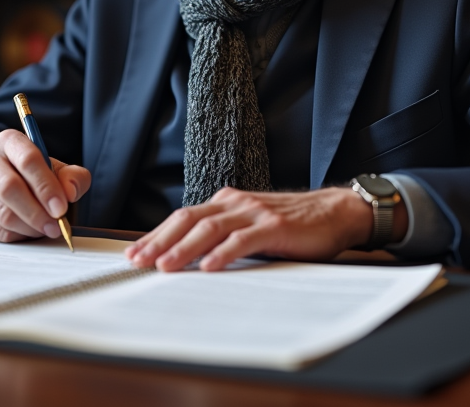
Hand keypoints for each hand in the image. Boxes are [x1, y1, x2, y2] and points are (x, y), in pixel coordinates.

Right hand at [0, 129, 91, 242]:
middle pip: (10, 188)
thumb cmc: (30, 175)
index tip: (61, 208)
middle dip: (37, 213)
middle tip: (55, 227)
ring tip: (44, 229)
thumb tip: (70, 192)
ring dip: (29, 228)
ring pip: (2, 214)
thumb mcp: (55, 169)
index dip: (46, 187)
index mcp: (9, 141)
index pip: (28, 160)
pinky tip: (26, 231)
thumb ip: (72, 177)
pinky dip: (16, 236)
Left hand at [124, 187, 407, 271]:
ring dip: (184, 248)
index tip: (134, 253)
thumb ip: (225, 236)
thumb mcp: (251, 226)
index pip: (183, 217)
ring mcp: (255, 213)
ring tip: (165, 266)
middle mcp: (236, 203)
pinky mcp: (275, 227)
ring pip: (210, 228)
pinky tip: (208, 267)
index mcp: (227, 202)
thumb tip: (189, 259)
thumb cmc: (293, 225)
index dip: (156, 235)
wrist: (335, 213)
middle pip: (189, 219)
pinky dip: (223, 253)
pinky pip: (243, 240)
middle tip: (138, 261)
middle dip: (160, 241)